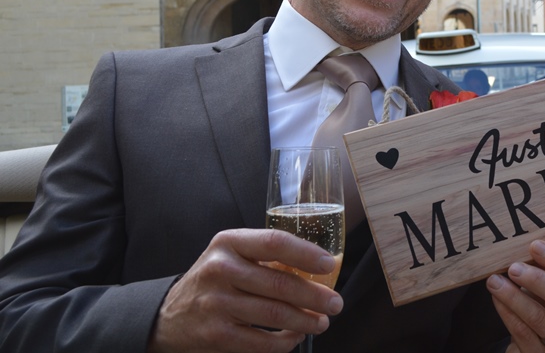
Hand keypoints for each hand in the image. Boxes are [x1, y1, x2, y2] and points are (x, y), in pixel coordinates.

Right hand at [148, 228, 343, 352]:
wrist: (168, 315)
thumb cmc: (214, 280)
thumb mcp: (231, 255)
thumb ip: (265, 255)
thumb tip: (319, 266)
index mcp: (229, 243)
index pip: (274, 242)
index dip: (306, 253)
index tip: (328, 264)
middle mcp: (221, 270)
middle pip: (280, 283)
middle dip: (315, 296)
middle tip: (335, 303)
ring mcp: (217, 304)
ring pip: (275, 314)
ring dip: (306, 321)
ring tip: (321, 322)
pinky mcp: (216, 334)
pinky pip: (261, 341)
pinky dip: (285, 341)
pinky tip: (295, 336)